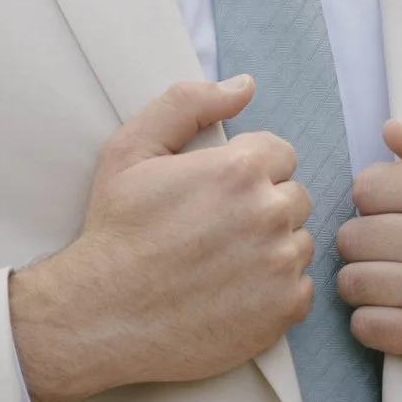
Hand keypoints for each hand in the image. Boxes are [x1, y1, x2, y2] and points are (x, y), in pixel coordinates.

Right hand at [11, 76, 311, 401]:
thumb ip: (188, 104)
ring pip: (299, 243)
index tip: (217, 194)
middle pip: (294, 198)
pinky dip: (276, 292)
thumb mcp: (131, 150)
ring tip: (223, 264)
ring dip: (272, 249)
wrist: (100, 315)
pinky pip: (301, 289)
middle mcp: (270, 213)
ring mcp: (281, 265)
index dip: (248, 171)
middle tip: (217, 231)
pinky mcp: (285, 310)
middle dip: (263, 208)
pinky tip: (234, 294)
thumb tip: (244, 86)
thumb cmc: (116, 231)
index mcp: (240, 169)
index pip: (280, 154)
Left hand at [335, 117, 401, 401]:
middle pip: (351, 235)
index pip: (368, 185)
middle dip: (368, 251)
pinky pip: (363, 323)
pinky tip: (400, 321)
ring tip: (398, 291)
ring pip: (351, 280)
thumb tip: (391, 130)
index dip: (378, 205)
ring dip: (367, 290)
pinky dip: (374, 326)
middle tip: (399, 262)